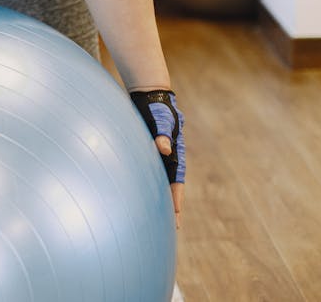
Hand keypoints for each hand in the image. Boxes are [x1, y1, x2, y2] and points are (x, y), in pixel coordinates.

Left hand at [129, 88, 184, 225]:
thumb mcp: (162, 119)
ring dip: (160, 196)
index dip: (176, 197)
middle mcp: (168, 155)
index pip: (176, 178)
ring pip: (160, 179)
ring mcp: (158, 153)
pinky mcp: (148, 148)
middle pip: (170, 183)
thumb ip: (163, 134)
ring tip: (161, 216)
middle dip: (172, 204)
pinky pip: (149, 170)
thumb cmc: (156, 106)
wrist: (149, 94)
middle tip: (173, 226)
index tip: (176, 214)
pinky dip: (149, 183)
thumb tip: (164, 149)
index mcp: (175, 151)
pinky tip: (144, 192)